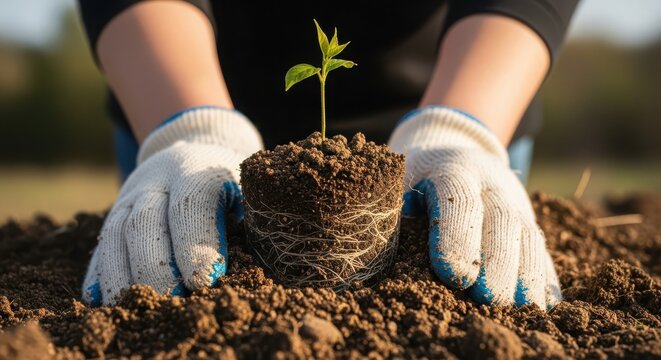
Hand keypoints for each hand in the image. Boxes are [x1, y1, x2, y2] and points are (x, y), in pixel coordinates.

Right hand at [82, 107, 262, 304]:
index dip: (196, 244)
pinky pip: (100, 245)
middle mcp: (157, 181)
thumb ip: (249, 219)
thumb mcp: (246, 189)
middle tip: (172, 302)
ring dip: (123, 275)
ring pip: (114, 234)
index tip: (205, 281)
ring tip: (137, 309)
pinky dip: (100, 274)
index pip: (192, 205)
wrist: (195, 149)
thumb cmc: (232, 183)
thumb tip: (256, 268)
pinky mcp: (113, 215)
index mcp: (198, 172)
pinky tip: (102, 301)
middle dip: (156, 267)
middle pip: (145, 222)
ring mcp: (129, 197)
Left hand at [389, 106, 560, 308]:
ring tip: (518, 309)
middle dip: (498, 263)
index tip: (453, 275)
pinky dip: (544, 278)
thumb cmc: (417, 176)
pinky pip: (542, 250)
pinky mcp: (529, 222)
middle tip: (488, 298)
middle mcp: (491, 184)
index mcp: (454, 170)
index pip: (459, 199)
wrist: (452, 148)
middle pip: (502, 220)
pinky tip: (542, 304)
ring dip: (526, 275)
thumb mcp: (401, 177)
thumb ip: (395, 205)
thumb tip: (380, 245)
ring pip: (529, 236)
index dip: (457, 236)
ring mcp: (516, 202)